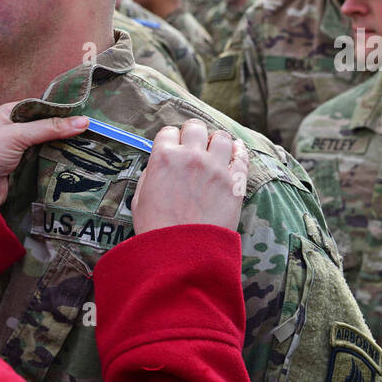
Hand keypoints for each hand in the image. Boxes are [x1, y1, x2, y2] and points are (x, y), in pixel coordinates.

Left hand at [0, 103, 88, 208]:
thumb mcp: (18, 134)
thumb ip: (49, 128)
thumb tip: (84, 121)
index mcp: (10, 113)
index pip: (42, 107)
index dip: (62, 111)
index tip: (87, 114)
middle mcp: (16, 129)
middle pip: (48, 127)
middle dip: (67, 131)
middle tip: (95, 132)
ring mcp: (21, 149)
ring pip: (49, 145)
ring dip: (64, 148)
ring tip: (92, 146)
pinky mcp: (24, 168)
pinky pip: (45, 162)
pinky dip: (57, 162)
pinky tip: (77, 162)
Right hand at [131, 119, 248, 234]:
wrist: (182, 254)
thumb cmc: (157, 230)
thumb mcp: (139, 199)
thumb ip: (150, 176)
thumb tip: (159, 167)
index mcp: (163, 158)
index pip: (168, 132)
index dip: (169, 140)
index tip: (172, 147)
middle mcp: (190, 157)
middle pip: (195, 127)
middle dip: (193, 134)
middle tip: (193, 145)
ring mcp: (215, 168)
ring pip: (221, 137)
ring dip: (215, 141)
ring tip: (214, 150)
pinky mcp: (234, 182)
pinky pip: (241, 156)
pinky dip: (238, 150)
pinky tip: (235, 150)